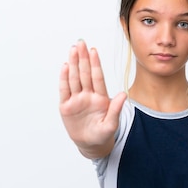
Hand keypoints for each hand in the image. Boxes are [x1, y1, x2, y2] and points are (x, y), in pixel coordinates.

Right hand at [59, 40, 125, 157]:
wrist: (91, 145)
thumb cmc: (103, 135)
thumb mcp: (111, 125)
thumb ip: (115, 109)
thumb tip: (123, 95)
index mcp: (100, 98)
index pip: (97, 77)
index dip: (95, 64)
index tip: (94, 51)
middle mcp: (88, 95)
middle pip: (84, 74)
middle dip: (82, 58)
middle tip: (81, 43)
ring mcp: (77, 100)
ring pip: (74, 79)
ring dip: (73, 64)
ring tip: (73, 50)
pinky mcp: (66, 106)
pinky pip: (65, 90)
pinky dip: (64, 79)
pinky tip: (65, 67)